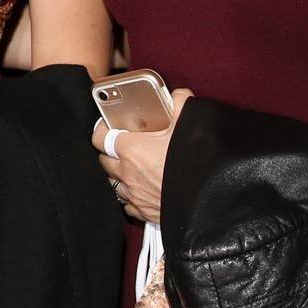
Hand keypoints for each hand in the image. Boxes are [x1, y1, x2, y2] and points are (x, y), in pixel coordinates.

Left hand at [93, 88, 192, 223]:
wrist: (207, 199)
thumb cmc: (195, 165)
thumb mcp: (187, 126)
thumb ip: (180, 104)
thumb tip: (180, 95)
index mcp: (132, 150)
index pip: (100, 137)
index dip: (100, 129)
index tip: (106, 125)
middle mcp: (127, 173)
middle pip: (104, 161)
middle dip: (109, 153)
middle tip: (120, 146)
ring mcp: (134, 195)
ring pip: (113, 183)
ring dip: (118, 175)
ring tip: (129, 167)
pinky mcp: (143, 212)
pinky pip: (127, 204)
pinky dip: (130, 196)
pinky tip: (139, 190)